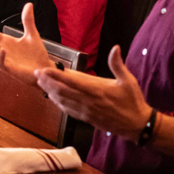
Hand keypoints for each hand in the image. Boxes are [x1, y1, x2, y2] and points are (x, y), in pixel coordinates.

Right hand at [0, 2, 53, 85]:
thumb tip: (29, 4)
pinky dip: (0, 57)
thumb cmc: (36, 54)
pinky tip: (3, 49)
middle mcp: (2, 50)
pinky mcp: (10, 69)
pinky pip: (1, 64)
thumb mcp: (32, 34)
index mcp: (5, 41)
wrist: (44, 68)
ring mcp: (5, 60)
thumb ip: (28, 20)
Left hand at [35, 45, 151, 142]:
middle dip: (48, 82)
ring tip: (41, 84)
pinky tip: (53, 98)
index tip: (44, 70)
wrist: (137, 125)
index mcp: (97, 90)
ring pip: (63, 101)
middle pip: (62, 91)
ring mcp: (86, 111)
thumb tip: (115, 47)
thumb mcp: (128, 80)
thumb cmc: (132, 101)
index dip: (55, 76)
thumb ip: (118, 64)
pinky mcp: (87, 118)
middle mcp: (89, 101)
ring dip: (50, 92)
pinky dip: (59, 103)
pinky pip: (69, 111)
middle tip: (36, 74)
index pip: (71, 82)